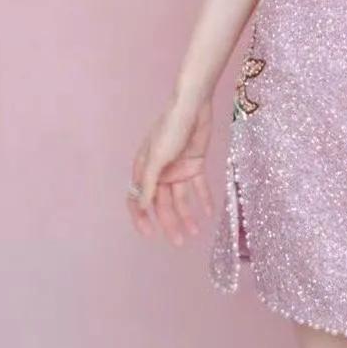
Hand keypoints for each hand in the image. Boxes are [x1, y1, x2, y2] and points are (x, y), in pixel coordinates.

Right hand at [126, 94, 214, 244]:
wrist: (194, 105)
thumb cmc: (170, 128)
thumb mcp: (156, 156)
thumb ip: (149, 182)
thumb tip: (140, 206)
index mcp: (144, 170)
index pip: (138, 200)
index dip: (141, 218)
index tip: (150, 234)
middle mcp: (160, 173)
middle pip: (162, 204)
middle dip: (169, 223)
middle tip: (179, 241)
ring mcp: (177, 169)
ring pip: (181, 199)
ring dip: (187, 215)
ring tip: (195, 232)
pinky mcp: (194, 164)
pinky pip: (198, 187)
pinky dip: (203, 199)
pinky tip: (209, 213)